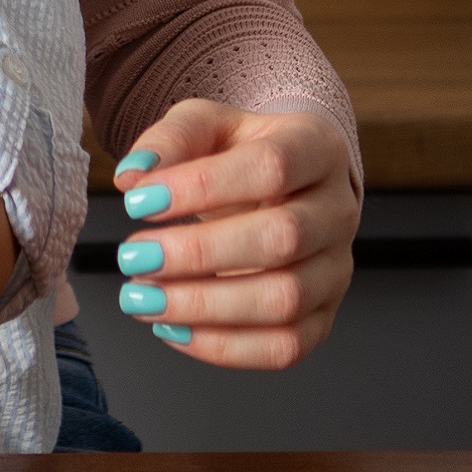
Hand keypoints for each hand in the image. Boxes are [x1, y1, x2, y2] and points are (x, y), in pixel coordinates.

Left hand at [111, 102, 357, 370]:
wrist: (280, 184)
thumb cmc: (239, 151)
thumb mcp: (204, 124)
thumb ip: (169, 139)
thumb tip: (133, 177)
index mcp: (316, 148)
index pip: (270, 167)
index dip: (201, 186)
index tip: (137, 202)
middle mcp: (338, 211)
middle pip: (283, 238)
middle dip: (198, 254)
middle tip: (133, 256)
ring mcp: (336, 269)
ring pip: (285, 301)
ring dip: (204, 306)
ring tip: (142, 298)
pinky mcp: (323, 316)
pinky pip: (286, 347)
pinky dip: (224, 347)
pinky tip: (172, 328)